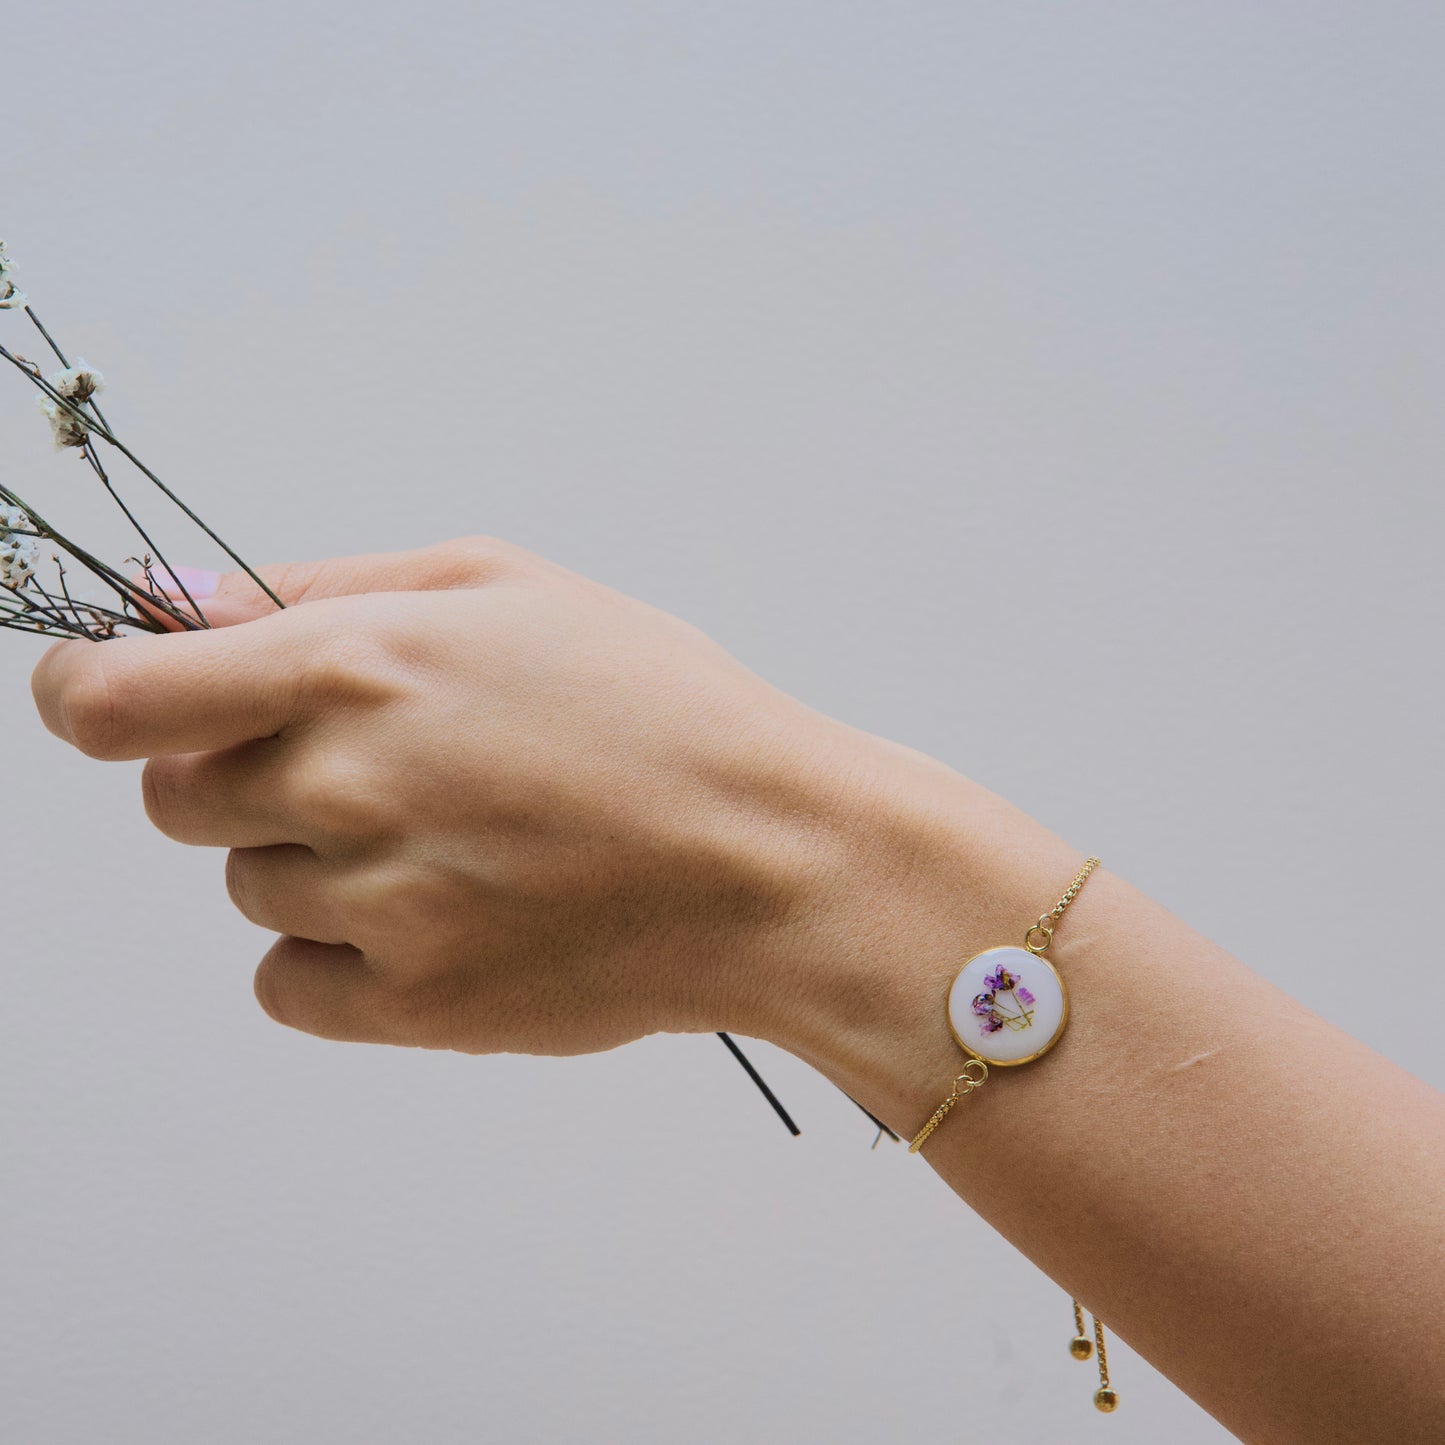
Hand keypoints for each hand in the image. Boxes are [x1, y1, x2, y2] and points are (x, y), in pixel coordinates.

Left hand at [30, 537, 886, 1055]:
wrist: (772, 859)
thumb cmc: (661, 709)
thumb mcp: (507, 587)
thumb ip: (322, 586)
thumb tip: (169, 605)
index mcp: (359, 664)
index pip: (115, 700)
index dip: (87, 698)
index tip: (108, 702)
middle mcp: (345, 785)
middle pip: (177, 802)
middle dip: (242, 776)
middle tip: (368, 767)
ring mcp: (375, 905)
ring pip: (246, 889)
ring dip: (313, 861)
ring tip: (451, 840)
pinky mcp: (412, 1004)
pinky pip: (288, 981)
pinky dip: (337, 950)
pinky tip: (438, 913)